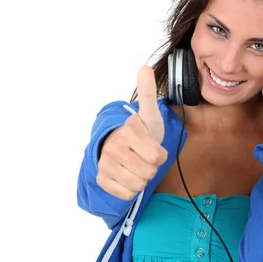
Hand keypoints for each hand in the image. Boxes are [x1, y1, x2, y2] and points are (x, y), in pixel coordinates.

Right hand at [96, 66, 167, 200]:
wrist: (120, 146)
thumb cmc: (140, 132)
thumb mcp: (149, 114)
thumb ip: (148, 94)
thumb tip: (144, 67)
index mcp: (128, 132)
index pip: (157, 157)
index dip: (160, 155)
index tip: (154, 148)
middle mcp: (113, 148)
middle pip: (148, 173)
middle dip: (151, 168)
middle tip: (144, 158)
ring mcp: (105, 164)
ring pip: (137, 185)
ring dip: (141, 179)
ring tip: (136, 166)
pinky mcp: (101, 179)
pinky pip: (125, 194)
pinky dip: (130, 189)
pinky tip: (127, 176)